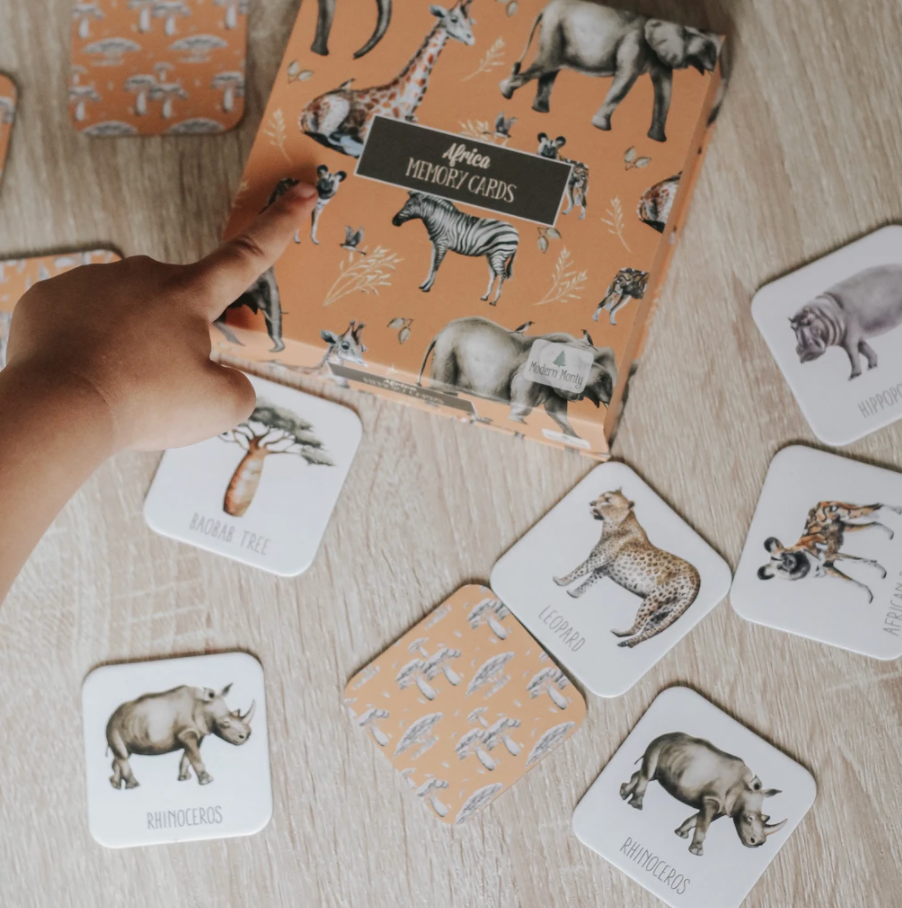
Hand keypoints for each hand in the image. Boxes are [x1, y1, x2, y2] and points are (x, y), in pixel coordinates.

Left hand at [4, 180, 317, 451]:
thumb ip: (238, 388)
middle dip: (176, 335)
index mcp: (190, 295)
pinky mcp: (51, 296)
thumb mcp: (220, 407)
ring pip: (127, 308)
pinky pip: (81, 314)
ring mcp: (93, 281)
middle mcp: (143, 275)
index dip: (278, 225)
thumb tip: (221, 378)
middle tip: (160, 381)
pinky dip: (88, 340)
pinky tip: (84, 368)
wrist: (59, 408)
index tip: (302, 193)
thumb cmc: (143, 403)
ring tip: (117, 380)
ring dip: (130, 338)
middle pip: (177, 301)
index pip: (247, 255)